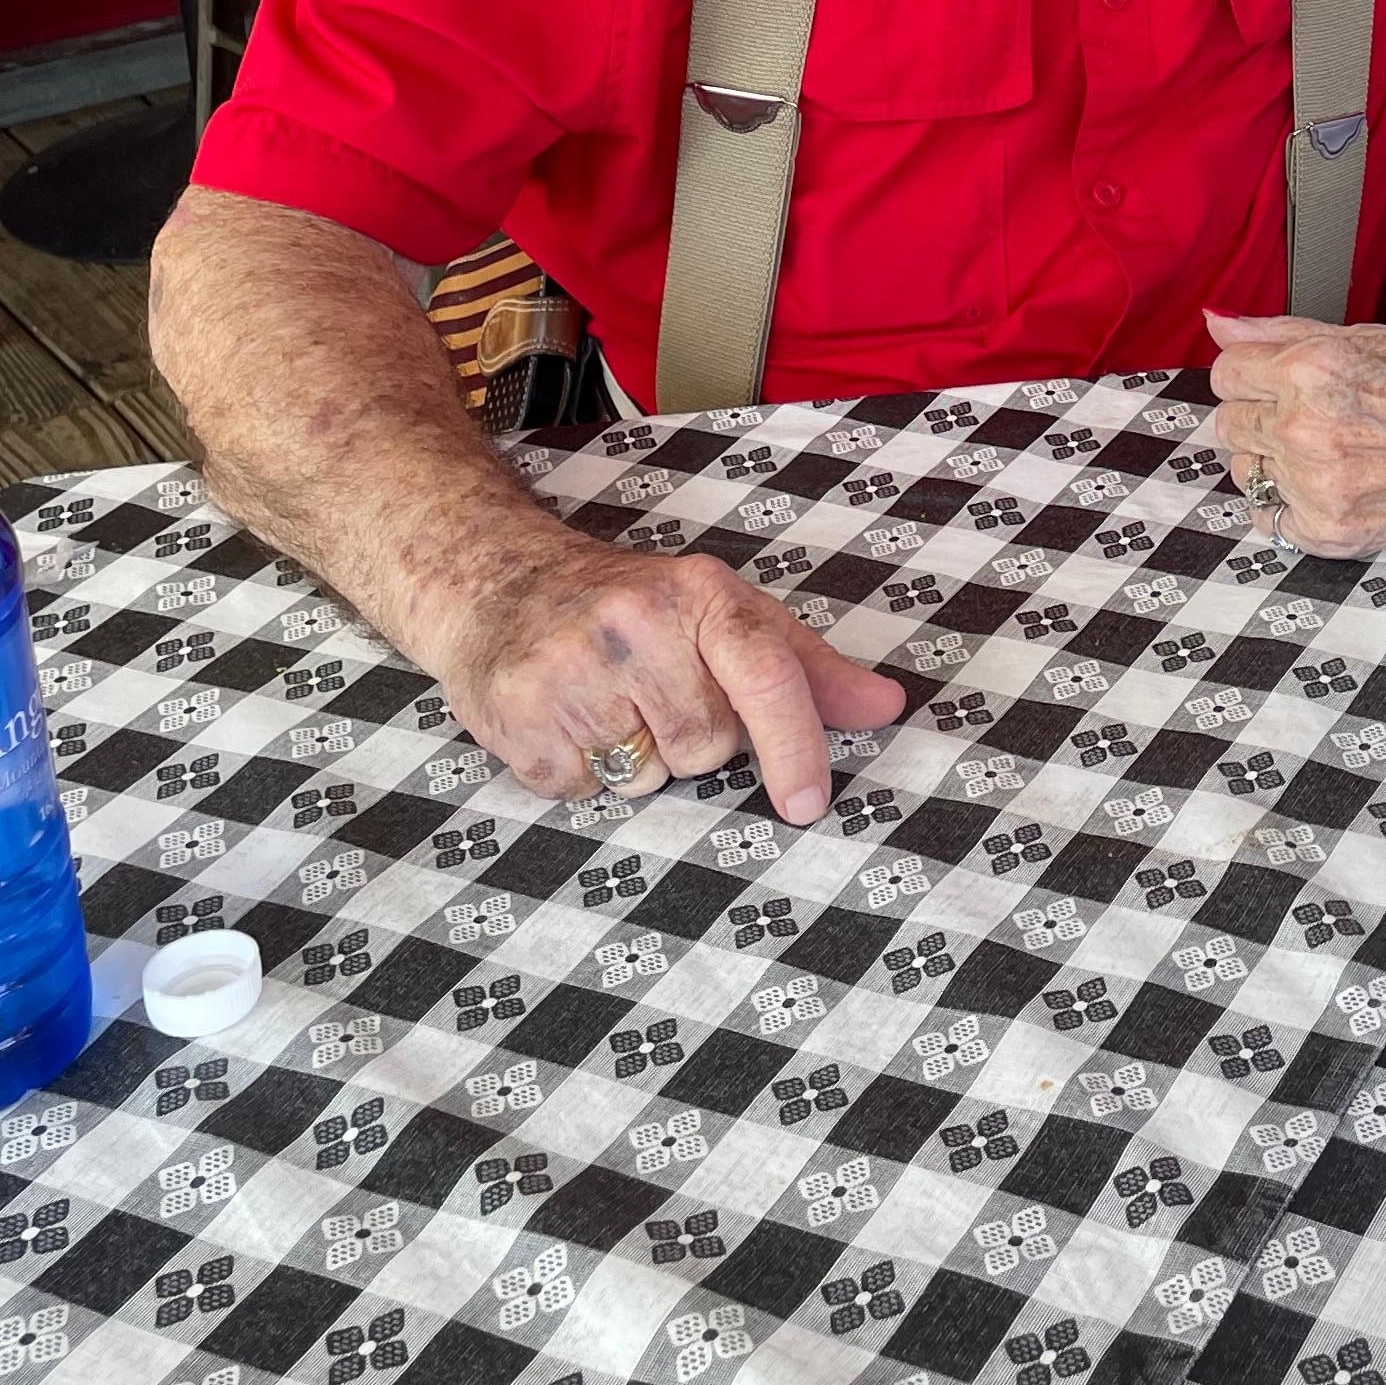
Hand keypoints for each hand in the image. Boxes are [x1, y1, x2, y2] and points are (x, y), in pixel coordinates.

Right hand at [429, 528, 903, 822]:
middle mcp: (638, 622)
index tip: (808, 804)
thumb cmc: (632, 605)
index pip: (765, 671)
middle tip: (652, 692)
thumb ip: (809, 668)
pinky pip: (583, 791)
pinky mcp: (520, 714)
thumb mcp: (723, 613)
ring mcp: (572, 667)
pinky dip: (578, 772)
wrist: (498, 581)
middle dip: (690, 738)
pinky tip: (565, 720)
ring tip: (605, 703)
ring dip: (637, 760)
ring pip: (647, 777)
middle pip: (707, 746)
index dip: (794, 742)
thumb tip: (888, 706)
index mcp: (701, 593)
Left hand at [1206, 314, 1385, 553]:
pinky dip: (1293, 505)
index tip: (1279, 379)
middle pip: (1229, 424)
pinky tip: (1336, 485)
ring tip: (1330, 451)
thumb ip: (1284, 332)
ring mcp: (1318, 488)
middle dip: (1262, 415)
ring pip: (1246, 473)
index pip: (1226, 372)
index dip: (1253, 372)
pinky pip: (1271, 520)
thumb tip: (1218, 322)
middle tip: (1314, 415)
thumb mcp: (1375, 336)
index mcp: (1314, 370)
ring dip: (1274, 461)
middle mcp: (1307, 430)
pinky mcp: (1334, 534)